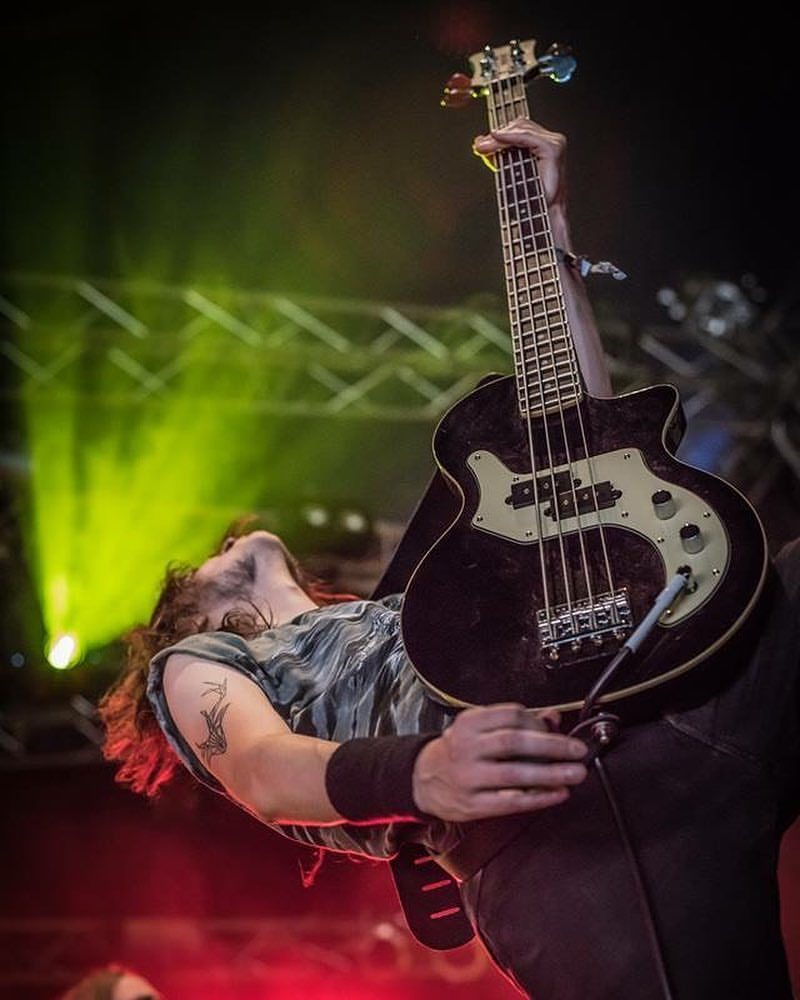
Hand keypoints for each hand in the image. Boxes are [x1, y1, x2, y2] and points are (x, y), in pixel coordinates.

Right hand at [412, 703, 586, 821]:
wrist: (423, 778)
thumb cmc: (459, 750)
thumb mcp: (479, 728)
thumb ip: (516, 722)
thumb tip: (553, 718)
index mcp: (469, 723)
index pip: (510, 715)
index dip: (538, 722)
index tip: (556, 730)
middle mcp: (466, 747)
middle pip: (514, 742)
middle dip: (552, 746)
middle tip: (577, 750)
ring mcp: (468, 777)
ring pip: (514, 774)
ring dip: (550, 774)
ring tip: (575, 773)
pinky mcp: (472, 804)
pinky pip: (510, 801)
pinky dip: (537, 798)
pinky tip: (556, 794)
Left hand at [472, 117, 566, 208]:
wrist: (544, 212)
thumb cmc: (530, 196)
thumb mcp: (509, 170)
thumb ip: (498, 154)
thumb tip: (479, 142)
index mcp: (542, 143)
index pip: (518, 129)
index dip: (498, 133)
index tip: (480, 144)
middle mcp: (550, 140)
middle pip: (518, 126)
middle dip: (496, 136)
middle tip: (479, 146)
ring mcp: (553, 143)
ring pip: (520, 129)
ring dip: (498, 138)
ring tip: (484, 147)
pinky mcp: (552, 148)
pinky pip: (526, 137)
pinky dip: (510, 136)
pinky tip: (497, 137)